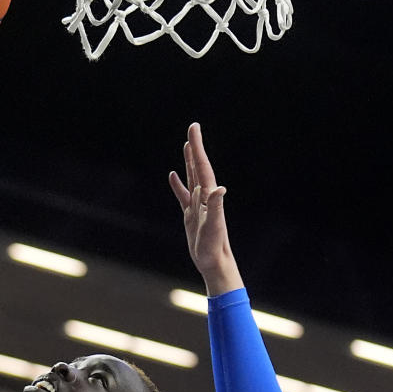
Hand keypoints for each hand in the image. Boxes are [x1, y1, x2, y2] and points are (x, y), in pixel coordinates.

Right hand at [168, 123, 241, 295]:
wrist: (214, 263)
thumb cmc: (214, 247)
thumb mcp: (214, 227)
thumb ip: (216, 207)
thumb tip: (220, 189)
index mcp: (209, 195)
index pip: (202, 166)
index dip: (198, 147)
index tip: (194, 129)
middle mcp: (205, 197)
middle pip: (198, 167)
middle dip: (195, 147)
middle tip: (193, 128)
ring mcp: (197, 205)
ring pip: (192, 178)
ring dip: (189, 161)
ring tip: (187, 145)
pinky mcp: (191, 215)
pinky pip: (183, 195)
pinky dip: (178, 185)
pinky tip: (173, 175)